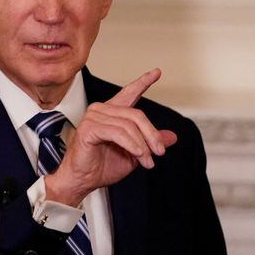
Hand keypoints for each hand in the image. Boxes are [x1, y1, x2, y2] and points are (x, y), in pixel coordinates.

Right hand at [45, 69, 177, 206]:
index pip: (129, 93)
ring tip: (147, 160)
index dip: (143, 82)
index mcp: (112, 114)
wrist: (83, 180)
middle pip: (137, 114)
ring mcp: (94, 117)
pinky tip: (137, 155)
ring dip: (142, 146)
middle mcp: (102, 111)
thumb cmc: (101, 167)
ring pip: (129, 125)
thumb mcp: (134, 154)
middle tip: (159, 152)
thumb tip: (171, 136)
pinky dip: (132, 145)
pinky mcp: (89, 128)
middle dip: (152, 135)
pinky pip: (119, 133)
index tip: (156, 73)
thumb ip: (149, 142)